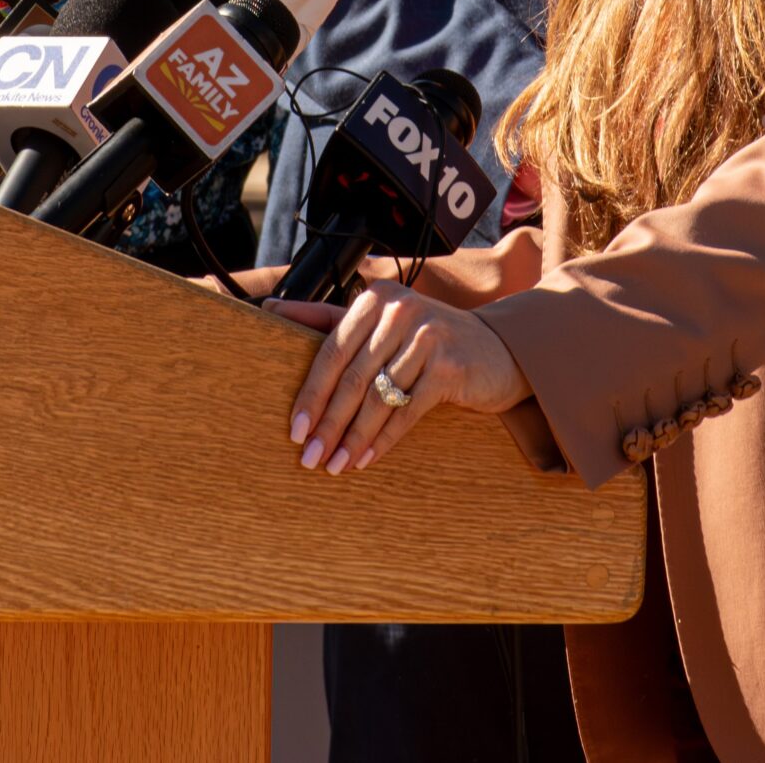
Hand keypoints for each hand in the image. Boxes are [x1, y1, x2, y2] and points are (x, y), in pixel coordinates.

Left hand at [277, 278, 530, 474]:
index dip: (311, 393)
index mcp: (376, 298)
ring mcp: (428, 336)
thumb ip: (325, 318)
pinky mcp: (451, 365)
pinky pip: (408, 410)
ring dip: (353, 438)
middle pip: (353, 378)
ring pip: (379, 398)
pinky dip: (384, 439)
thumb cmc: (428, 339)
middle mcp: (400, 311)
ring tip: (335, 465)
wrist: (497, 350)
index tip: (295, 428)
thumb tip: (268, 310)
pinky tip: (366, 459)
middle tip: (309, 457)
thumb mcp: (379, 322)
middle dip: (328, 423)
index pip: (332, 350)